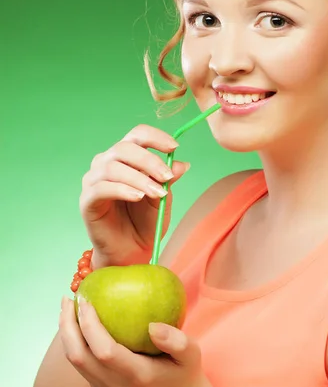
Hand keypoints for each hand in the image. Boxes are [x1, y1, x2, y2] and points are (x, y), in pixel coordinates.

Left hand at [59, 296, 203, 386]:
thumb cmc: (185, 375)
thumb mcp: (192, 355)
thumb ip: (177, 341)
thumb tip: (152, 325)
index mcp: (137, 376)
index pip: (104, 351)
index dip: (90, 325)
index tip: (87, 301)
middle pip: (78, 357)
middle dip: (67, 326)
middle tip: (69, 298)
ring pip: (75, 362)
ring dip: (67, 333)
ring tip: (68, 307)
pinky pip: (81, 365)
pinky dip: (75, 342)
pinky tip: (81, 323)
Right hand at [79, 124, 189, 266]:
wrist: (132, 251)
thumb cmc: (146, 222)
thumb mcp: (162, 197)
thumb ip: (167, 179)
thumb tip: (182, 163)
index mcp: (126, 157)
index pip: (137, 135)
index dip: (155, 137)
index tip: (174, 147)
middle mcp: (106, 163)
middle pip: (124, 148)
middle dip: (150, 161)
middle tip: (167, 177)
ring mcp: (94, 180)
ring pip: (113, 167)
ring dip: (139, 178)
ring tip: (156, 193)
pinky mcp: (87, 200)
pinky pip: (101, 188)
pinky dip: (122, 189)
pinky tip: (138, 197)